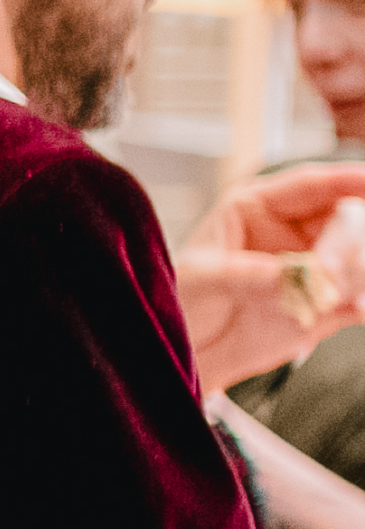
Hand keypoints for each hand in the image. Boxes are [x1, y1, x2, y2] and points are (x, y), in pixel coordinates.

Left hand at [178, 162, 364, 389]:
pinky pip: (362, 297)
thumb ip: (242, 271)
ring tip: (337, 303)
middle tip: (325, 274)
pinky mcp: (330, 303)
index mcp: (259, 208)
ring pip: (363, 256)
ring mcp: (318, 266)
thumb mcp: (199, 279)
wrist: (190, 351)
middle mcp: (296, 231)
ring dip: (359, 275)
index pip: (312, 185)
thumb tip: (287, 272)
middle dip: (347, 244)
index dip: (348, 178)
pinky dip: (364, 302)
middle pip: (349, 218)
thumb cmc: (182, 301)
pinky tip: (356, 311)